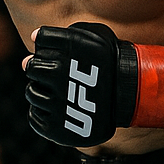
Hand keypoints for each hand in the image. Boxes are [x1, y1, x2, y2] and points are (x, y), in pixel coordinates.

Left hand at [24, 22, 163, 146]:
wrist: (131, 96)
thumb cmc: (108, 62)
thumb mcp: (93, 37)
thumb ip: (62, 34)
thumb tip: (32, 38)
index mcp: (71, 46)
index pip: (42, 39)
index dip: (48, 43)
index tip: (60, 51)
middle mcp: (60, 73)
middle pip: (32, 67)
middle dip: (41, 68)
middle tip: (56, 74)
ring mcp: (57, 103)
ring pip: (32, 92)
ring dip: (42, 90)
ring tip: (61, 91)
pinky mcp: (55, 128)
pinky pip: (35, 116)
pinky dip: (43, 111)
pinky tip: (59, 107)